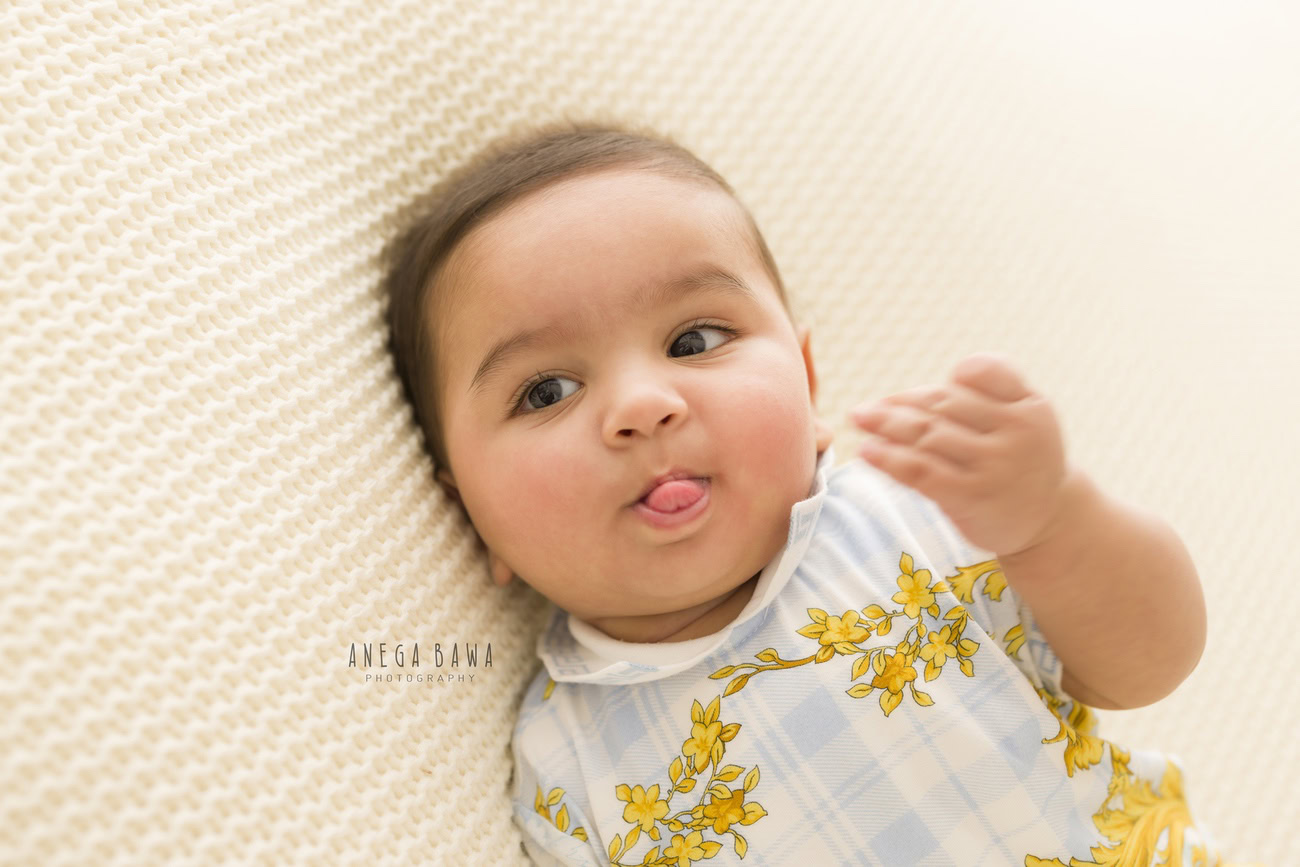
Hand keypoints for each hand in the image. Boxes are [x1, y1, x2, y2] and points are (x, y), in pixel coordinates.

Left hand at [848, 352, 1072, 556]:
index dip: (947, 380)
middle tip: (866, 409)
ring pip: (927, 434)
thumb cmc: (1022, 463)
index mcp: (1029, 407)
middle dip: (900, 404)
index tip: (916, 395)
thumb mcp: (1026, 420)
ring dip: (886, 425)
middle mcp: (1016, 432)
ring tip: (859, 420)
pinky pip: (920, 470)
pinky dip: (889, 458)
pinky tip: (867, 451)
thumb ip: (988, 394)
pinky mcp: (970, 496)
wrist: (1048, 523)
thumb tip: (917, 392)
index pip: (980, 373)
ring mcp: (993, 465)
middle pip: (944, 404)